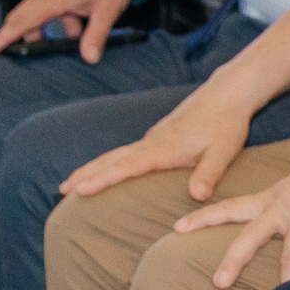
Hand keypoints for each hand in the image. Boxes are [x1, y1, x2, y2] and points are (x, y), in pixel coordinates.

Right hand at [0, 0, 139, 61]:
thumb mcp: (107, 11)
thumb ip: (95, 36)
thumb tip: (89, 58)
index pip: (22, 22)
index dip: (4, 37)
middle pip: (24, 16)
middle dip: (19, 35)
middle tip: (14, 51)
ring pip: (41, 12)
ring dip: (48, 28)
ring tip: (68, 40)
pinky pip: (53, 4)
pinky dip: (60, 18)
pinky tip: (79, 26)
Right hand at [60, 79, 256, 200]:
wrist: (228, 93)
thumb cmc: (227, 123)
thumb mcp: (223, 152)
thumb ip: (209, 174)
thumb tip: (197, 196)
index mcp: (162, 149)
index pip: (125, 167)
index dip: (102, 179)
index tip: (78, 191)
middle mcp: (152, 142)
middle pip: (111, 159)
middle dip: (85, 174)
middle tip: (61, 190)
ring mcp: (153, 138)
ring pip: (116, 154)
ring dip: (94, 167)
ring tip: (73, 182)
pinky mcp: (159, 135)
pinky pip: (127, 151)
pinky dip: (110, 161)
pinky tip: (109, 167)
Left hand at [172, 126, 289, 285]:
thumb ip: (285, 205)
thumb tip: (277, 223)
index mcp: (272, 198)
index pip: (230, 208)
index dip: (203, 218)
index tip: (176, 228)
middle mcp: (284, 208)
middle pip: (251, 236)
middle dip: (233, 260)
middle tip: (218, 283)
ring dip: (286, 277)